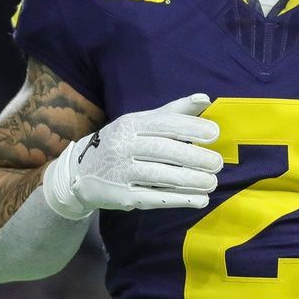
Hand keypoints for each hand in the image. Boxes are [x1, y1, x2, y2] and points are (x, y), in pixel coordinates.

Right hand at [42, 93, 222, 219]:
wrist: (80, 171)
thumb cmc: (122, 142)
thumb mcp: (141, 121)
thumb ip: (173, 111)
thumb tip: (205, 98)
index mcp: (131, 123)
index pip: (165, 124)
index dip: (191, 128)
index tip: (215, 134)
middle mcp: (124, 146)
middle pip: (165, 151)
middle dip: (195, 157)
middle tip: (218, 163)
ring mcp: (121, 172)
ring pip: (161, 176)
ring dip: (191, 180)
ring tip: (212, 182)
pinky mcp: (122, 197)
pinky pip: (155, 197)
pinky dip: (179, 199)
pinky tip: (199, 200)